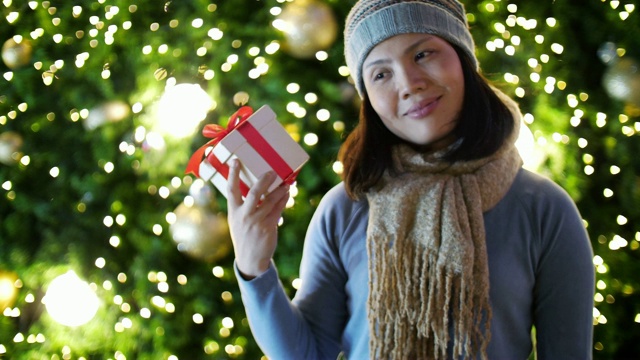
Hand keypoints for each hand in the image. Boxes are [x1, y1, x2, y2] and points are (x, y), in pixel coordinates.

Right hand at [227, 159, 289, 279]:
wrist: (250, 259)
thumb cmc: (244, 235)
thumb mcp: (237, 221)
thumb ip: (243, 206)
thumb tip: (257, 188)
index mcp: (233, 212)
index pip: (231, 190)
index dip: (233, 174)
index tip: (236, 161)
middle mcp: (244, 215)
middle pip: (254, 193)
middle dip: (264, 181)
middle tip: (272, 172)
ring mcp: (256, 222)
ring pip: (270, 201)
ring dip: (280, 190)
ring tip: (287, 183)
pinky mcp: (268, 227)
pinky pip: (278, 210)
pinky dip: (283, 200)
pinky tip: (287, 194)